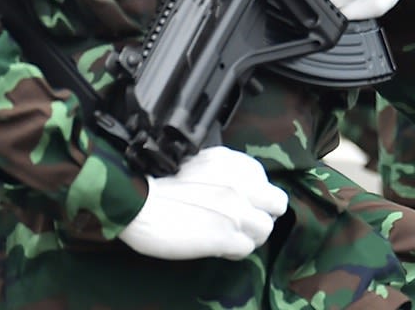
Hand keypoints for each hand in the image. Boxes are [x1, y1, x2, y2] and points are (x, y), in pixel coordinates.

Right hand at [116, 146, 288, 260]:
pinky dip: (234, 251)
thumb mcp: (201, 165)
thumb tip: (242, 190)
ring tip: (229, 238)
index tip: (245, 205)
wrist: (137, 203)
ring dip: (249, 236)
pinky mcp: (224, 236)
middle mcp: (241, 184)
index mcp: (234, 164)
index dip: (258, 198)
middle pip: (277, 205)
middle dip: (263, 215)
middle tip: (245, 224)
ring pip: (265, 229)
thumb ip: (227, 174)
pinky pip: (246, 248)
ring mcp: (236, 211)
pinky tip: (218, 248)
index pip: (267, 183)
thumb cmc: (159, 186)